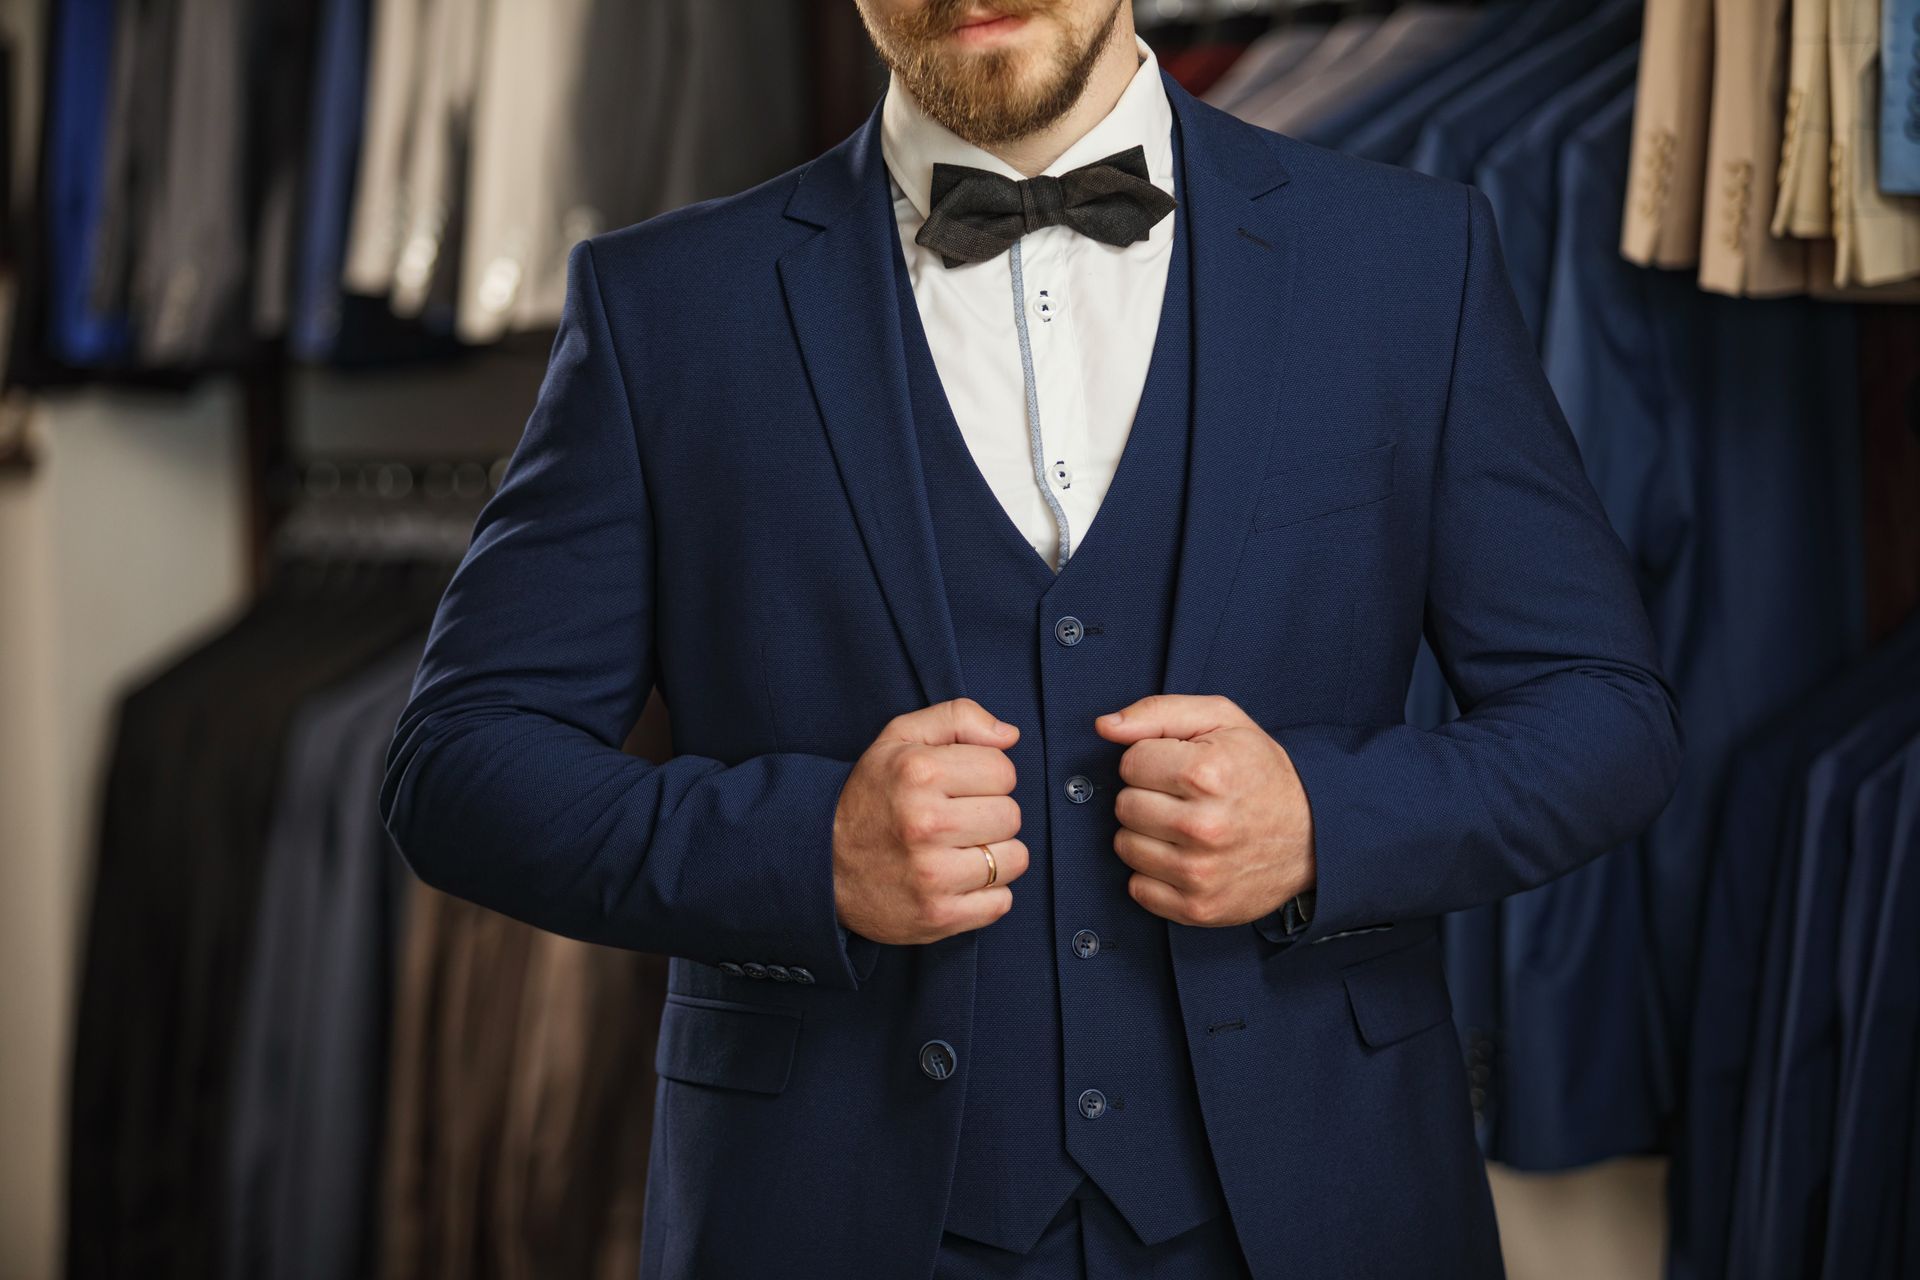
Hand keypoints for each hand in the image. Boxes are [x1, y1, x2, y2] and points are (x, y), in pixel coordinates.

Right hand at [832, 697, 1030, 945]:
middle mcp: (925, 823)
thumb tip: (1010, 735)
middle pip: (1012, 815)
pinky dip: (987, 894)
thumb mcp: (900, 739)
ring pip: (1015, 858)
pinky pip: (1002, 901)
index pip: (1003, 770)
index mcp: (919, 773)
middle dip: (990, 814)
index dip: (986, 776)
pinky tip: (956, 881)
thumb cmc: (871, 796)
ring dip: (994, 855)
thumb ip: (957, 718)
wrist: (821, 864)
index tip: (959, 787)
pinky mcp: (939, 916)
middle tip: (956, 820)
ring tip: (957, 850)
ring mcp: (932, 875)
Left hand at [1093, 694, 1314, 927]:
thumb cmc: (1261, 772)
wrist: (1314, 835)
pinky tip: (1184, 857)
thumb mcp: (1221, 721)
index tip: (1180, 768)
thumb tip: (1105, 727)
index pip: (1130, 763)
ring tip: (1184, 827)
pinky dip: (1154, 874)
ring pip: (1125, 847)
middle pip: (1124, 806)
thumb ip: (1158, 713)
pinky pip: (1138, 889)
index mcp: (1207, 773)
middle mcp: (1202, 826)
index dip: (1152, 760)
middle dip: (1147, 796)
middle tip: (1183, 798)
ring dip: (1147, 835)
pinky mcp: (1198, 909)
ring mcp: (1200, 873)